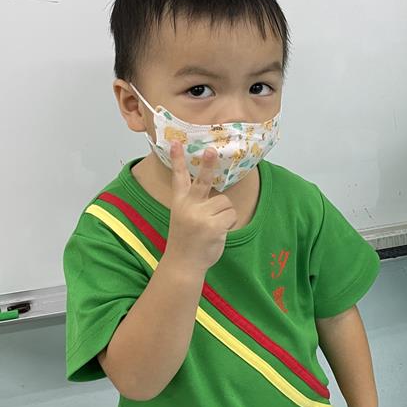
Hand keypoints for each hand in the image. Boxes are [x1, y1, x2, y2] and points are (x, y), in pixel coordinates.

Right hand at [165, 145, 235, 271]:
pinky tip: (218, 232)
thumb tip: (218, 193)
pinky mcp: (213, 226)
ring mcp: (200, 216)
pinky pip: (231, 215)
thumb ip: (196, 203)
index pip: (178, 177)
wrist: (183, 264)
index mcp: (180, 202)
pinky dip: (229, 223)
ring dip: (224, 214)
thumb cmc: (187, 240)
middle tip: (212, 150)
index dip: (177, 160)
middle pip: (202, 181)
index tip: (175, 143)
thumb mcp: (184, 217)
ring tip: (213, 227)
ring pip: (225, 202)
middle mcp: (189, 206)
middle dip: (208, 164)